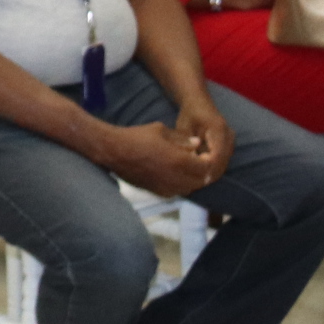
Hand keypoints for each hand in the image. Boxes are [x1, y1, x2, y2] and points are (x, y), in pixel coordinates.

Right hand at [97, 121, 216, 199]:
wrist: (114, 151)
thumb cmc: (138, 137)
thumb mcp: (162, 131)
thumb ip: (182, 139)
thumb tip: (197, 144)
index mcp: (179, 161)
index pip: (206, 167)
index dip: (209, 161)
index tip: (205, 154)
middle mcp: (176, 178)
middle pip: (201, 181)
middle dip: (203, 171)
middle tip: (199, 161)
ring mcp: (166, 187)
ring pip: (190, 188)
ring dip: (193, 180)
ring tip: (188, 168)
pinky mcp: (157, 192)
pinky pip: (177, 192)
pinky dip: (181, 185)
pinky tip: (175, 174)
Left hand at [176, 99, 234, 185]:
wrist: (199, 101)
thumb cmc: (189, 114)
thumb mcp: (184, 128)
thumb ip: (188, 145)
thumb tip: (190, 164)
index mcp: (218, 130)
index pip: (216, 157)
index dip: (205, 169)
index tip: (192, 177)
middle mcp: (229, 136)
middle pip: (222, 163)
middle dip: (207, 174)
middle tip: (192, 184)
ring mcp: (231, 141)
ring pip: (223, 164)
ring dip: (211, 173)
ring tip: (195, 180)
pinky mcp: (229, 145)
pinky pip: (223, 161)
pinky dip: (213, 168)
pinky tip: (200, 173)